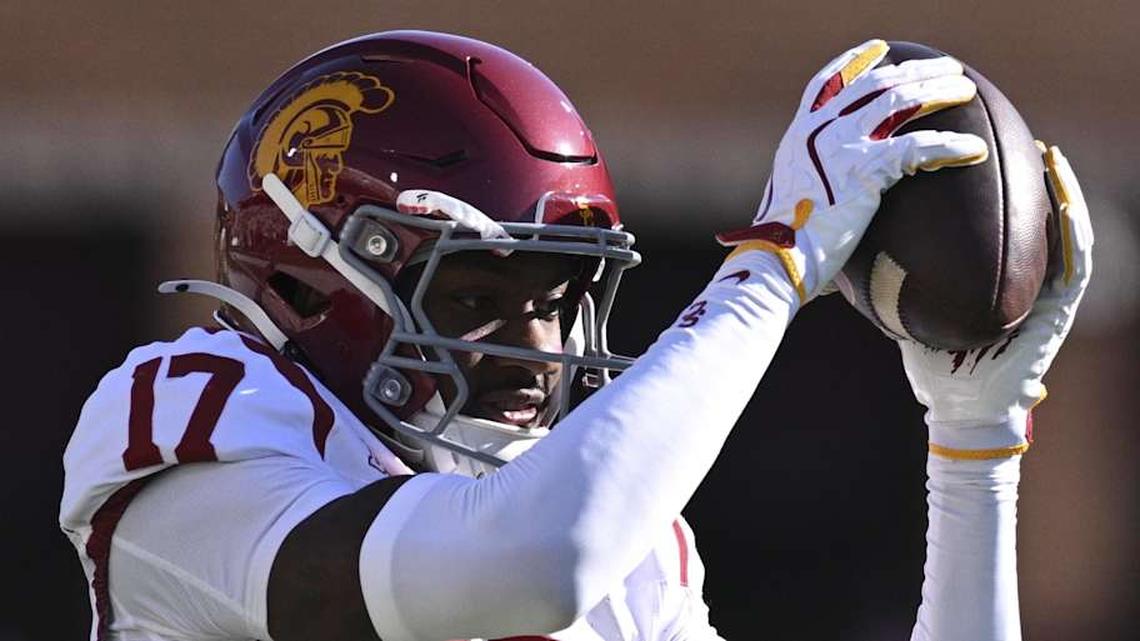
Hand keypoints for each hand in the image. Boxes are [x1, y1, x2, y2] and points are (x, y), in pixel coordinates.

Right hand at [718, 39, 987, 303]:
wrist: (777, 257)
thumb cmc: (786, 244)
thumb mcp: (792, 197)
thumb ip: (813, 179)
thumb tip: (829, 193)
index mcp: (800, 134)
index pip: (827, 83)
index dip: (854, 62)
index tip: (878, 49)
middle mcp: (818, 130)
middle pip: (876, 83)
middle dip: (915, 70)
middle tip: (946, 67)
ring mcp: (841, 144)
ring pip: (900, 101)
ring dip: (938, 90)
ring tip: (965, 90)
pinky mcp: (864, 167)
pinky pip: (919, 147)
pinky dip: (950, 146)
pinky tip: (975, 150)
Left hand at [898, 144, 1092, 455]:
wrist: (959, 408)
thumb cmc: (932, 361)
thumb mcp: (909, 306)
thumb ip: (893, 275)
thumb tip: (852, 240)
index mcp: (993, 273)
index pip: (998, 221)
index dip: (992, 185)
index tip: (975, 148)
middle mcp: (1026, 277)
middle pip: (1033, 216)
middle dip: (1030, 175)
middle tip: (1017, 135)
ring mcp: (1049, 293)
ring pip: (1064, 231)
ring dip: (1063, 192)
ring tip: (1049, 155)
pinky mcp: (1063, 311)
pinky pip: (1076, 264)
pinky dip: (1073, 233)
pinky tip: (1065, 203)